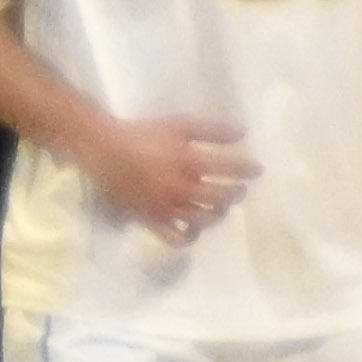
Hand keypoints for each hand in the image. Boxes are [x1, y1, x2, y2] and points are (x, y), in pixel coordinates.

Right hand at [79, 109, 257, 241]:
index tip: (257, 169)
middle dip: (238, 192)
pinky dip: (190, 236)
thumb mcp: (179, 124)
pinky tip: (194, 228)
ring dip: (219, 212)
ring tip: (220, 205)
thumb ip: (212, 130)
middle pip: (223, 197)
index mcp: (190, 162)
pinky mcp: (152, 219)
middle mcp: (182, 188)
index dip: (249, 169)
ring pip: (205, 219)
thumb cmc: (143, 134)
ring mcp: (167, 207)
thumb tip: (243, 134)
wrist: (104, 150)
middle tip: (240, 188)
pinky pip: (176, 237)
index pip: (231, 169)